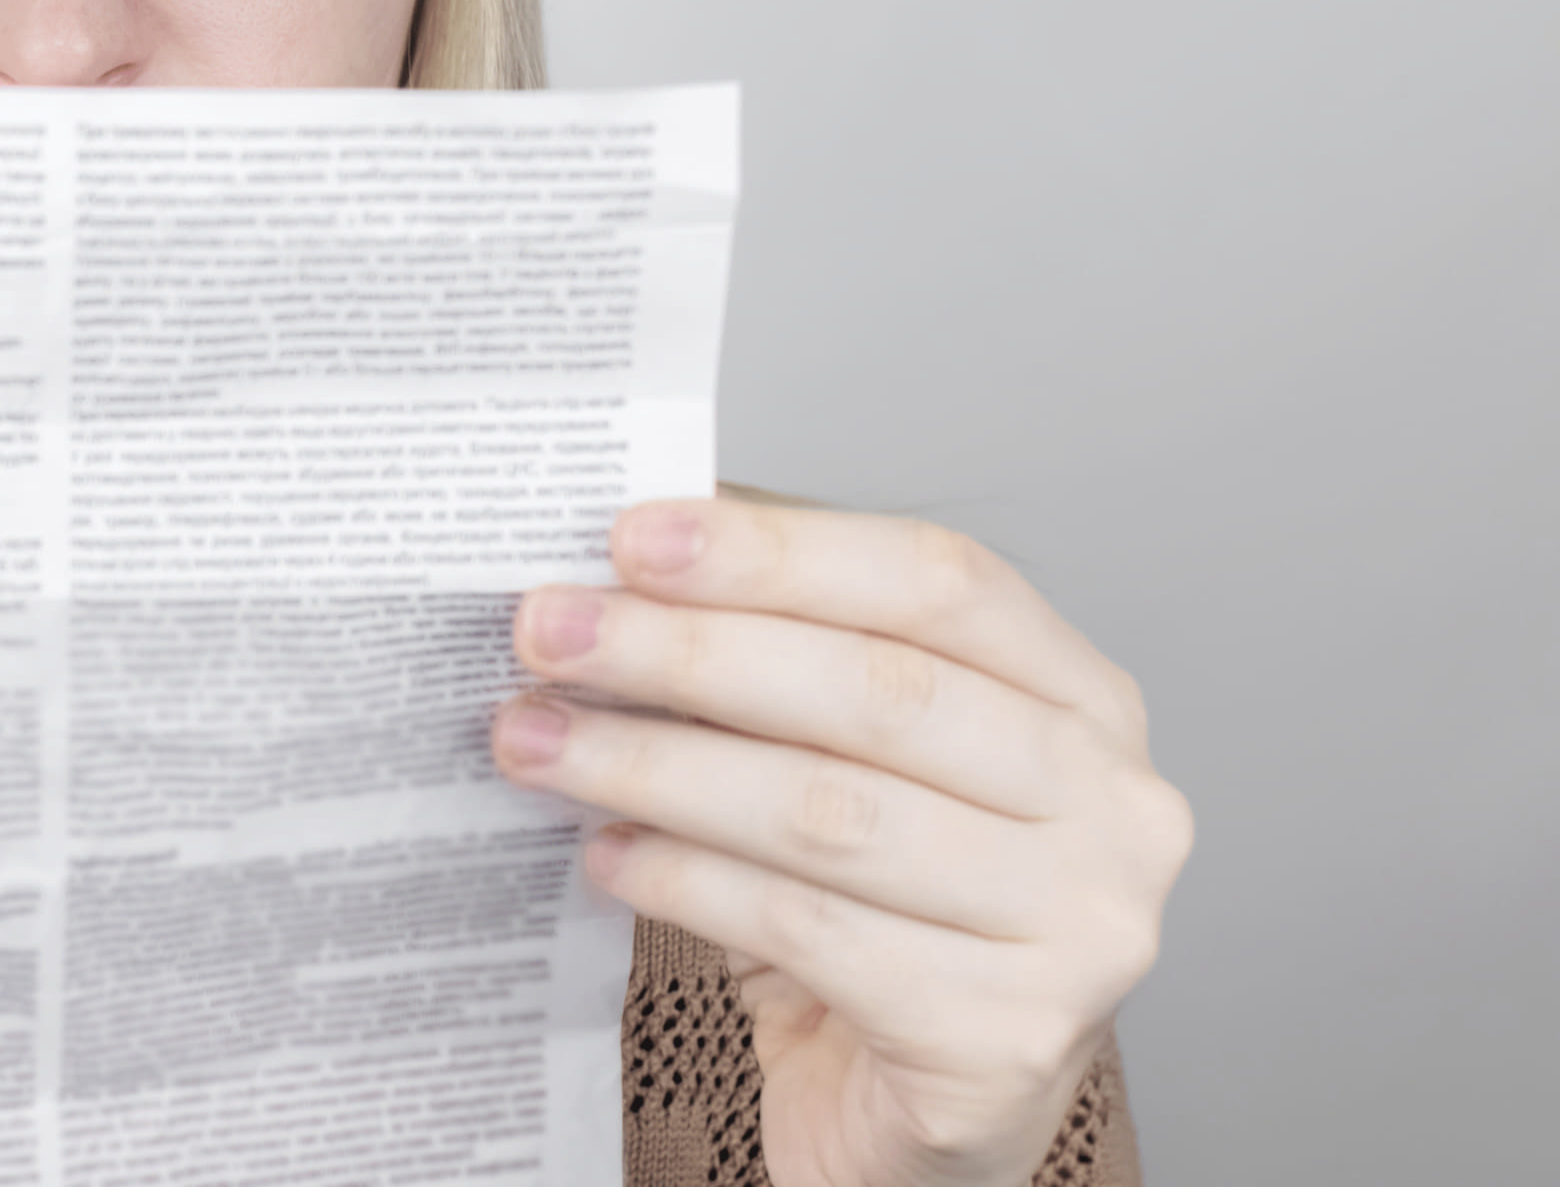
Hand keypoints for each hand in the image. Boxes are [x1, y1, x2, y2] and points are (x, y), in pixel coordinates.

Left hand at [491, 495, 1190, 1186]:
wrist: (925, 1113)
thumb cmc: (886, 910)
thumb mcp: (846, 759)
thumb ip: (771, 662)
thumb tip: (621, 577)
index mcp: (1083, 698)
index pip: (941, 582)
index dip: (780, 552)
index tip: (632, 538)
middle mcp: (1113, 806)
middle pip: (879, 691)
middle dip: (688, 652)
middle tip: (549, 633)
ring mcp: (1078, 929)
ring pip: (831, 813)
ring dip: (656, 766)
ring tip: (537, 741)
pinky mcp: (1003, 1038)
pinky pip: (807, 930)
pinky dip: (684, 881)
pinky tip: (607, 853)